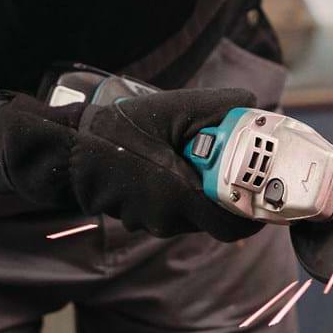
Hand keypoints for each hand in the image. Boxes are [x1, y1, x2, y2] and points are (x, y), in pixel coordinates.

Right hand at [73, 87, 261, 239]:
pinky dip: (179, 193)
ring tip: (189, 159)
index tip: (259, 189)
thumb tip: (252, 109)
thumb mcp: (176, 107)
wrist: (73, 150)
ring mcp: (152, 221)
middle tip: (226, 165)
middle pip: (215, 218)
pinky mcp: (140, 218)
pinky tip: (168, 167)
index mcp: (181, 195)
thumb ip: (220, 108)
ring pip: (193, 215)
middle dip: (224, 193)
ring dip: (200, 192)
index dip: (252, 210)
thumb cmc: (121, 130)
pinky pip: (172, 211)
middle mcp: (168, 217)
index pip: (233, 225)